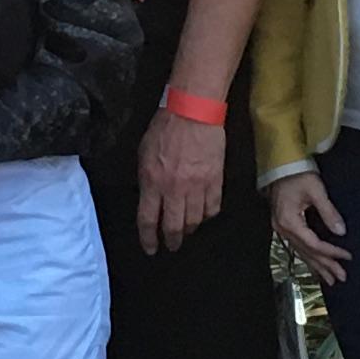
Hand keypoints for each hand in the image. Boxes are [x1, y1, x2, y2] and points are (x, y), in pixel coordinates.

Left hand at [134, 109, 226, 254]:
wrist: (193, 111)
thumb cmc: (165, 128)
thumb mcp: (144, 153)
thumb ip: (147, 179)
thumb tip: (150, 198)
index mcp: (152, 182)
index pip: (148, 220)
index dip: (148, 238)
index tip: (150, 248)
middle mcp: (174, 189)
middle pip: (173, 226)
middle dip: (171, 241)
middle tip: (171, 245)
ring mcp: (197, 186)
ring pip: (194, 221)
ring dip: (189, 229)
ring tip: (187, 231)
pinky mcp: (215, 181)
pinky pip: (212, 208)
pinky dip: (208, 215)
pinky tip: (204, 215)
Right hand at [265, 172, 347, 283]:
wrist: (281, 163)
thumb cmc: (298, 174)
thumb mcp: (316, 190)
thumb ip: (328, 212)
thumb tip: (341, 232)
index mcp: (290, 221)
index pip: (314, 244)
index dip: (331, 252)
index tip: (347, 257)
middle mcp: (283, 228)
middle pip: (307, 252)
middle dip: (325, 265)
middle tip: (341, 278)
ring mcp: (281, 227)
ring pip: (301, 251)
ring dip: (316, 265)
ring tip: (330, 279)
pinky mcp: (283, 224)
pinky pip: (297, 246)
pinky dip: (308, 256)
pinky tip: (314, 264)